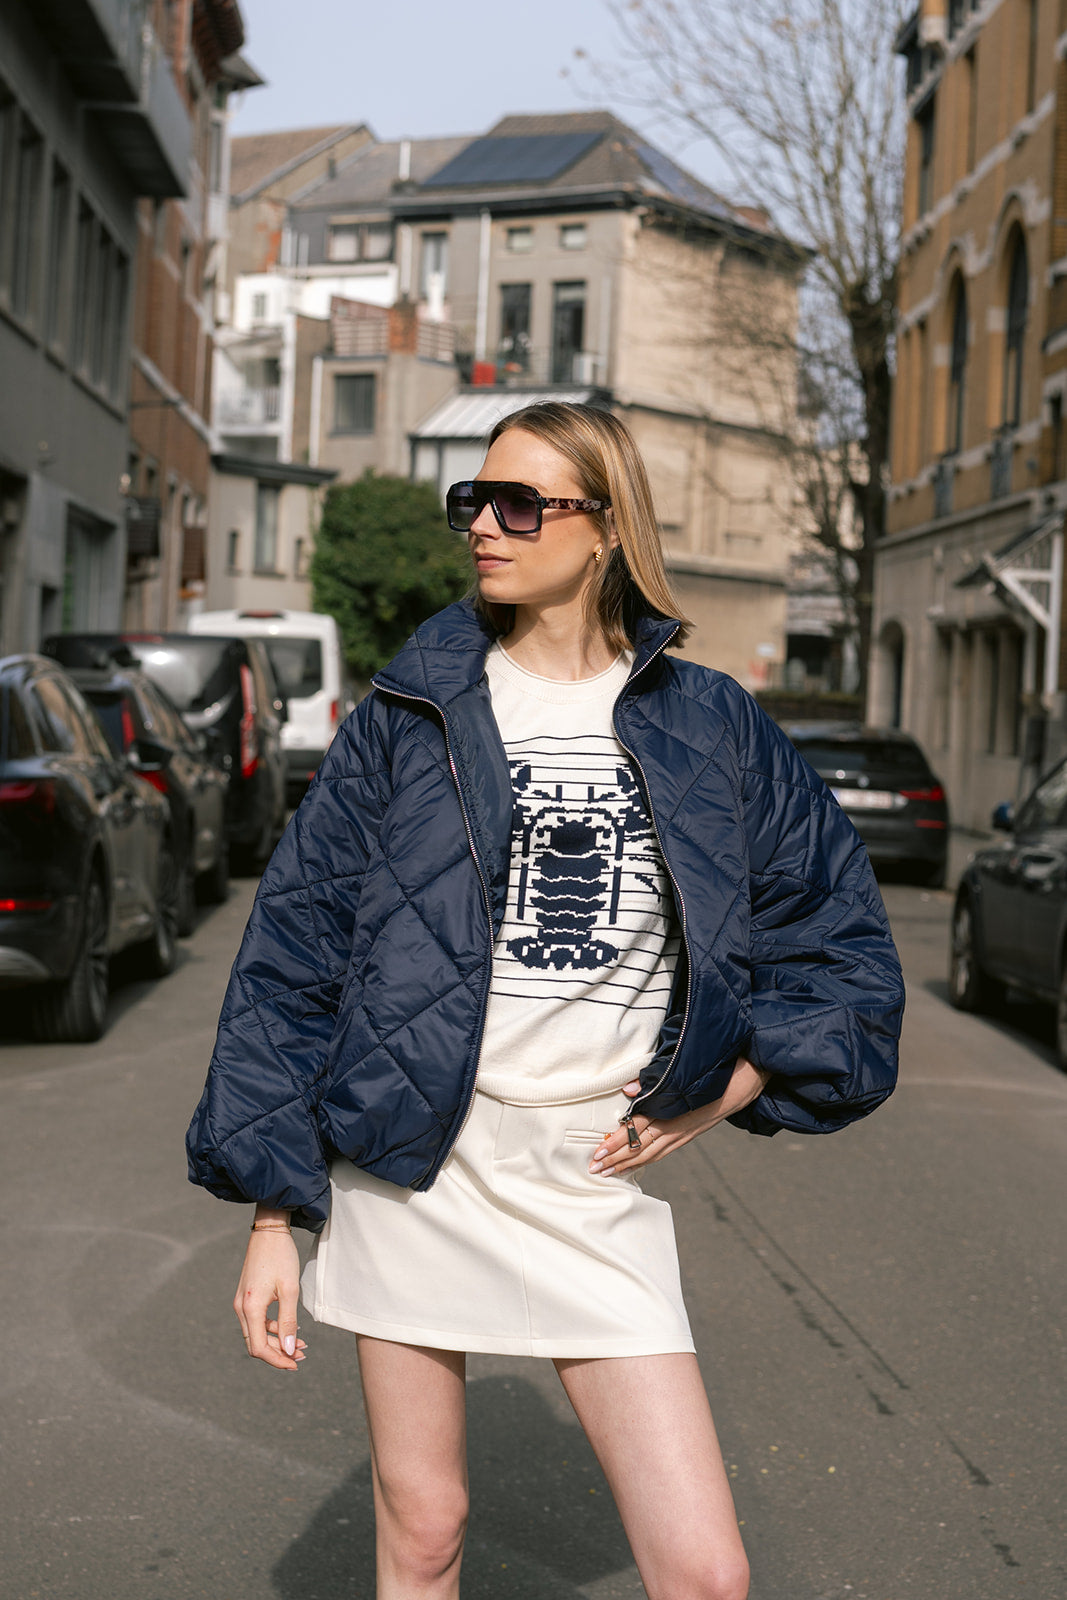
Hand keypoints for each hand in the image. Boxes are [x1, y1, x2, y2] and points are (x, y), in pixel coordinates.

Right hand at [233, 1226, 306, 1370]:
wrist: (269, 1231)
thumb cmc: (281, 1257)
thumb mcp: (290, 1290)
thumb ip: (289, 1322)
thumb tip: (290, 1350)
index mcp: (250, 1308)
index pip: (259, 1348)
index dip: (277, 1360)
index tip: (296, 1364)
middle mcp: (241, 1307)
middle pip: (256, 1344)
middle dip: (279, 1353)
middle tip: (302, 1355)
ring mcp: (241, 1302)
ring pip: (256, 1334)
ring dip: (277, 1341)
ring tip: (301, 1343)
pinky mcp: (246, 1296)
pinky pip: (256, 1321)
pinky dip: (271, 1328)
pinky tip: (288, 1327)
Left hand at [588, 1057, 771, 1176]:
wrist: (742, 1082)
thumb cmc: (711, 1073)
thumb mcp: (684, 1071)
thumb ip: (654, 1080)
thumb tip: (628, 1089)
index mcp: (671, 1109)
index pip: (638, 1128)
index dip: (618, 1141)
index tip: (598, 1151)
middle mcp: (676, 1125)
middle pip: (640, 1146)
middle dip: (616, 1159)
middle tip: (594, 1168)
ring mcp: (683, 1133)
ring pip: (651, 1153)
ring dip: (627, 1164)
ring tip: (607, 1172)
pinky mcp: (688, 1135)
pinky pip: (663, 1151)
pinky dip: (646, 1160)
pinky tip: (634, 1165)